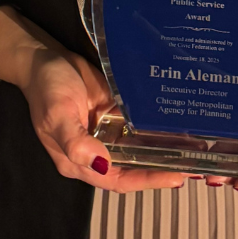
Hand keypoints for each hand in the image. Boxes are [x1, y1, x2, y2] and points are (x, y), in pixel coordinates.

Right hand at [19, 47, 187, 193]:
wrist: (45, 58)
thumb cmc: (46, 87)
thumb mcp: (57, 114)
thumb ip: (76, 141)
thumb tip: (101, 163)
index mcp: (78, 158)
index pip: (118, 179)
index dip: (146, 180)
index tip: (173, 177)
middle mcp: (96, 148)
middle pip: (133, 167)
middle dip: (161, 167)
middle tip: (192, 163)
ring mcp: (106, 130)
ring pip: (138, 146)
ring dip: (162, 147)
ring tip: (192, 146)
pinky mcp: (115, 111)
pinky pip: (137, 123)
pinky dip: (154, 126)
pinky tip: (174, 123)